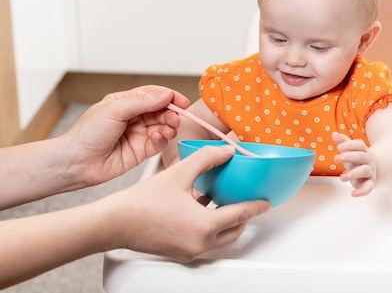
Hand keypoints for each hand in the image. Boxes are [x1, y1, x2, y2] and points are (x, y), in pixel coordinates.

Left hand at [61, 85, 189, 186]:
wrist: (77, 162)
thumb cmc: (87, 134)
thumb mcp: (114, 109)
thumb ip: (142, 102)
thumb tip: (166, 95)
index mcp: (125, 102)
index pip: (153, 95)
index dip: (169, 96)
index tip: (181, 101)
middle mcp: (133, 117)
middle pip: (161, 110)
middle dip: (171, 113)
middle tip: (176, 117)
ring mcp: (138, 134)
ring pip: (163, 126)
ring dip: (170, 126)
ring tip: (169, 128)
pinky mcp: (142, 151)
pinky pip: (159, 143)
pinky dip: (163, 139)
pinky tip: (159, 138)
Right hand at [102, 145, 271, 261]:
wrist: (113, 223)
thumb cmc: (141, 202)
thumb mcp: (179, 173)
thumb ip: (207, 158)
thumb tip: (227, 150)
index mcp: (204, 225)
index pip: (241, 215)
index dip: (257, 206)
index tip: (266, 201)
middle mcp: (199, 243)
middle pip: (234, 231)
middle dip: (244, 217)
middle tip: (248, 202)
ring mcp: (189, 250)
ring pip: (219, 238)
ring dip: (226, 223)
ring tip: (225, 202)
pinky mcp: (179, 252)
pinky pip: (203, 240)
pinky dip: (209, 227)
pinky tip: (201, 208)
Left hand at [332, 131, 376, 196]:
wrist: (373, 170)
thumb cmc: (357, 160)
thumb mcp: (350, 151)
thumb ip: (343, 142)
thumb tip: (334, 133)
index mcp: (363, 150)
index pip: (359, 145)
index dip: (349, 145)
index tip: (339, 147)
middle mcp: (367, 160)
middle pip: (361, 156)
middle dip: (349, 157)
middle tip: (336, 158)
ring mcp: (369, 172)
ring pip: (364, 171)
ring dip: (353, 173)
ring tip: (341, 177)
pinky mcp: (369, 183)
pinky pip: (368, 187)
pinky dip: (362, 191)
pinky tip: (353, 193)